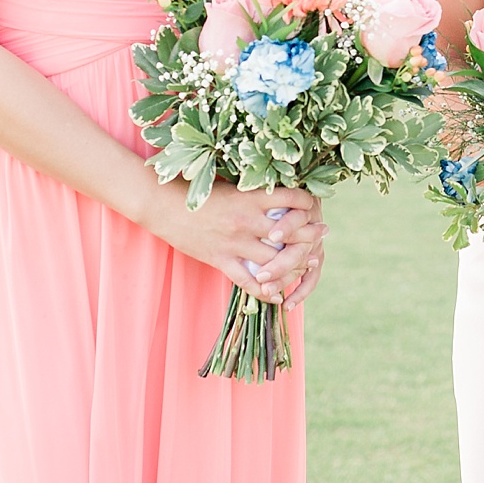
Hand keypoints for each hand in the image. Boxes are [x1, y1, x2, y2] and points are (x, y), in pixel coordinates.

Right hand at [145, 179, 326, 307]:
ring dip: (293, 267)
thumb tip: (279, 191)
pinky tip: (277, 296)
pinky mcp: (221, 260)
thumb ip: (254, 192)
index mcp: (251, 198)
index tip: (315, 206)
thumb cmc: (197, 192)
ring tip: (306, 267)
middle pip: (292, 234)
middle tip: (321, 237)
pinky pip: (248, 282)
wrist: (162, 205)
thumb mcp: (230, 186)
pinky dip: (266, 291)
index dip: (309, 203)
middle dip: (311, 236)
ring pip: (275, 262)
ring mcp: (235, 243)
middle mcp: (248, 221)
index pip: (294, 199)